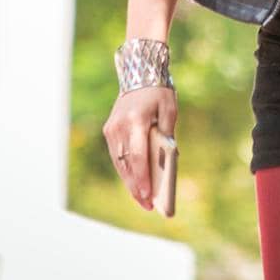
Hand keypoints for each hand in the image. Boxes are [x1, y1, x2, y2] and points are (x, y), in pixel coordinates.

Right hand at [102, 86, 176, 210]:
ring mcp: (111, 129)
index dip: (142, 178)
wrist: (139, 73)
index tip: (148, 195)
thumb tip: (167, 162)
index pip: (137, 156)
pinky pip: (117, 155)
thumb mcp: (170, 110)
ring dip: (130, 182)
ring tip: (142, 200)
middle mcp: (119, 127)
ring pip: (119, 163)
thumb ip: (168, 134)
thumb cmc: (159, 92)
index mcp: (135, 121)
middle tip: (147, 206)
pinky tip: (135, 182)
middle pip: (126, 164)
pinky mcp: (109, 130)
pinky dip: (126, 170)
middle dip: (136, 186)